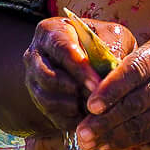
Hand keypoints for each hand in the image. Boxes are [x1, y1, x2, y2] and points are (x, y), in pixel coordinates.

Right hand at [23, 16, 135, 132]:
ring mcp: (33, 78)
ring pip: (47, 98)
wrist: (96, 57)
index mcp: (51, 30)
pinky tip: (89, 118)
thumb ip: (114, 47)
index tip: (97, 83)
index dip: (78, 68)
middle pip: (49, 76)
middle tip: (98, 100)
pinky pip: (50, 114)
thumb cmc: (106, 41)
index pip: (60, 48)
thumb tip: (115, 67)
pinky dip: (70, 118)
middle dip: (75, 90)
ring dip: (72, 106)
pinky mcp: (38, 99)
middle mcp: (35, 54)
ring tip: (96, 108)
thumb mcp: (113, 36)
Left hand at [75, 28, 149, 149]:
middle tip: (81, 133)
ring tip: (88, 143)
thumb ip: (137, 61)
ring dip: (112, 136)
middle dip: (105, 120)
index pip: (135, 69)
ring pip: (142, 123)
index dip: (112, 88)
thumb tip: (96, 83)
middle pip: (136, 102)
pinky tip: (109, 145)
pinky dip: (128, 141)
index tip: (91, 104)